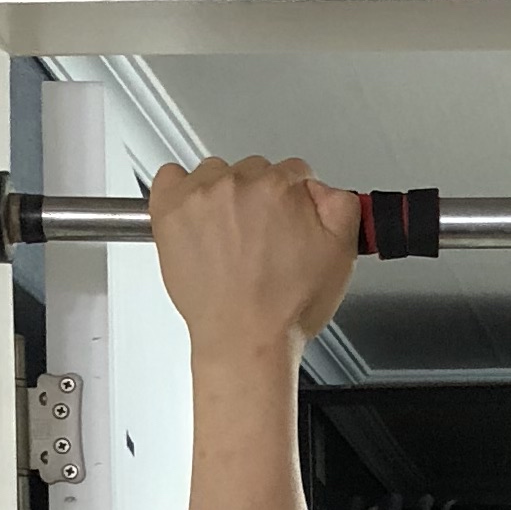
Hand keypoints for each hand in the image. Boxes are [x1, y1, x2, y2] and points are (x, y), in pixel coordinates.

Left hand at [149, 156, 358, 359]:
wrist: (245, 339)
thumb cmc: (286, 307)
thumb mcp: (341, 253)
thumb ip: (341, 205)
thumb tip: (324, 188)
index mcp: (281, 188)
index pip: (294, 172)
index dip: (295, 200)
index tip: (287, 221)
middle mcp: (238, 185)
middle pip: (254, 170)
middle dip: (260, 198)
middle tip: (260, 237)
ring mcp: (200, 196)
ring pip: (215, 173)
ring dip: (223, 195)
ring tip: (228, 236)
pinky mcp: (169, 211)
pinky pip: (169, 177)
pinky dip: (180, 191)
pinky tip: (195, 219)